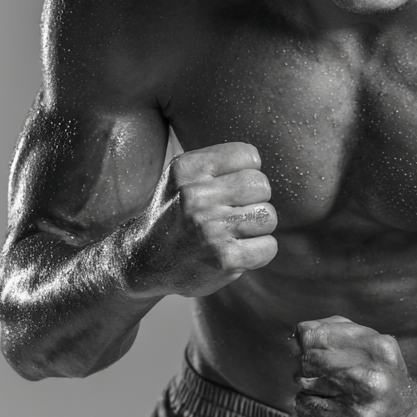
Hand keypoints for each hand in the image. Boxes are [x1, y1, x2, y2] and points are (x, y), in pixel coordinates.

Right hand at [122, 141, 276, 298]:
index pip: (248, 155)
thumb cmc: (177, 211)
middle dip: (255, 198)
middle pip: (261, 184)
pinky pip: (269, 246)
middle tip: (235, 210)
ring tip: (233, 231)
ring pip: (268, 216)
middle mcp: (196, 198)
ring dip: (257, 226)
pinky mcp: (224, 260)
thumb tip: (257, 160)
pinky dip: (260, 250)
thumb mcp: (183, 175)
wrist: (146, 261)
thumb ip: (219, 160)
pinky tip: (238, 250)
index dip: (246, 171)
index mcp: (187, 170)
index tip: (229, 186)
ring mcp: (210, 231)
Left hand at [294, 316, 416, 416]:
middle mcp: (364, 397)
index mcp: (372, 368)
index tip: (315, 361)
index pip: (313, 354)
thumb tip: (300, 331)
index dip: (309, 356)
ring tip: (326, 402)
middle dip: (308, 379)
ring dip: (308, 402)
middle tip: (320, 383)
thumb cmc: (390, 381)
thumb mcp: (379, 347)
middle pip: (304, 380)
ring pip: (302, 405)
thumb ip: (341, 331)